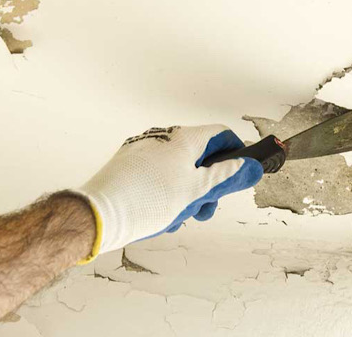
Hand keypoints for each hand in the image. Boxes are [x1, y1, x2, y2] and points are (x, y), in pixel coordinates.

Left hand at [75, 125, 262, 257]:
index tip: (240, 173)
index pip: (221, 135)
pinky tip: (161, 215)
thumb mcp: (198, 192)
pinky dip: (167, 193)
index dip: (236, 154)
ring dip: (188, 194)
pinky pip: (158, 176)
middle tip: (205, 207)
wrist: (100, 214)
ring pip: (179, 170)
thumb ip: (228, 178)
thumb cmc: (146, 201)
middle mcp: (162, 138)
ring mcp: (143, 151)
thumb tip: (252, 168)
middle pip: (200, 156)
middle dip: (208, 185)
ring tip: (179, 216)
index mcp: (182, 138)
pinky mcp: (128, 166)